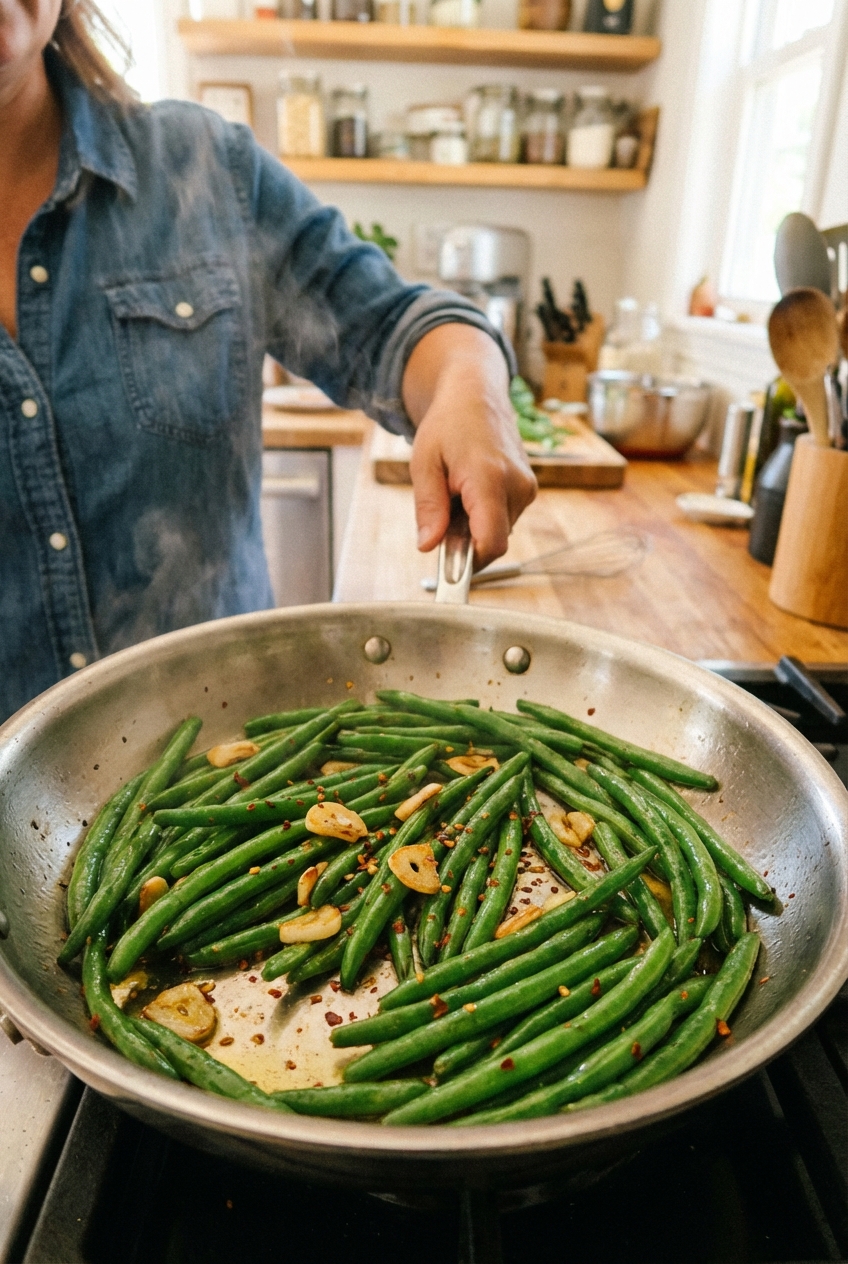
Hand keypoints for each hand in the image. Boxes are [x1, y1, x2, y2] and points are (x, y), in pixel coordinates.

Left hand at [401, 325, 536, 569]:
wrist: (476, 394)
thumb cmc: (447, 424)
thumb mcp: (424, 463)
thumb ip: (428, 507)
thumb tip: (428, 546)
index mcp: (489, 477)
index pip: (492, 542)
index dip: (470, 564)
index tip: (448, 570)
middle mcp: (517, 485)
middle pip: (493, 542)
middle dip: (465, 542)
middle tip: (440, 514)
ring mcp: (527, 488)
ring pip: (498, 533)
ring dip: (473, 528)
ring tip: (455, 494)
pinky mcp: (528, 490)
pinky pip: (504, 520)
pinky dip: (484, 516)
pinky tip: (469, 492)